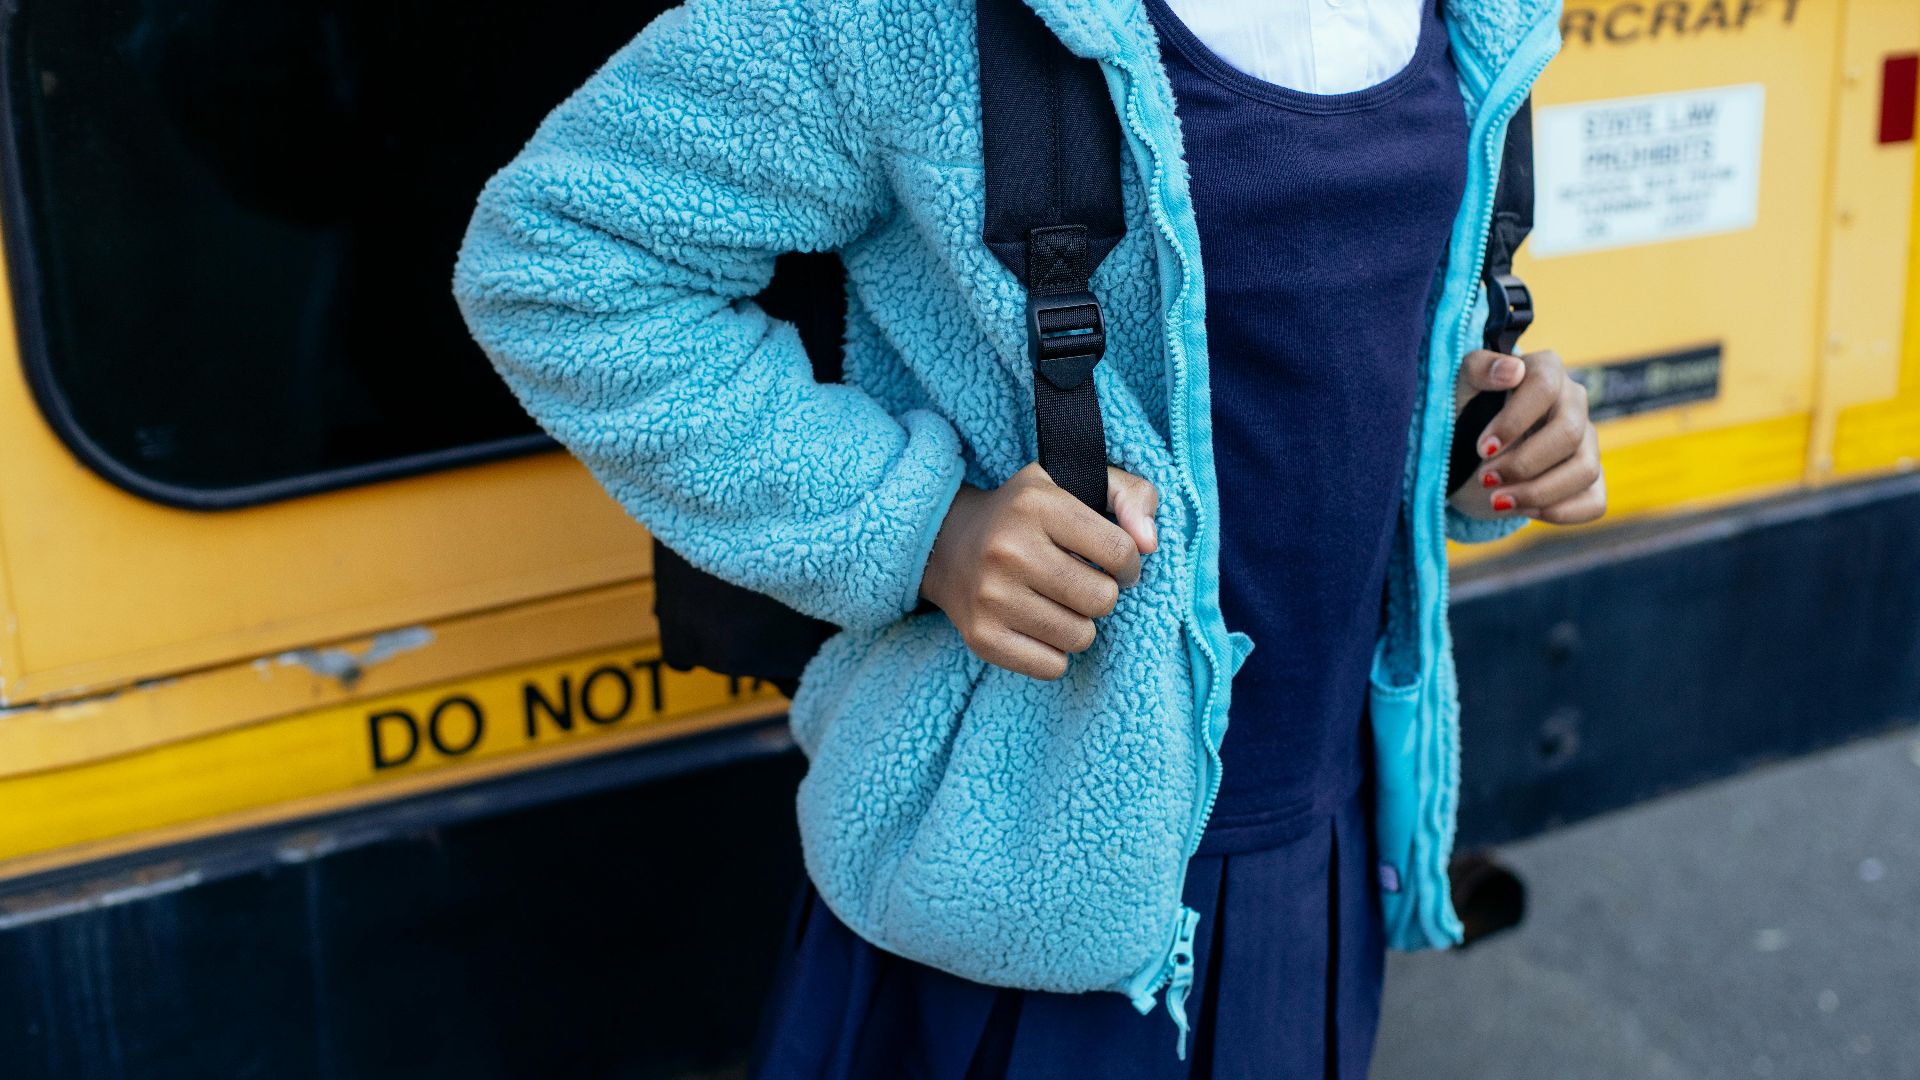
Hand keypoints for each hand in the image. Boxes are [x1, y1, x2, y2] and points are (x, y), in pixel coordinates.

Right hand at [919, 462, 1159, 679]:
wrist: (947, 542)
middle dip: (1102, 594)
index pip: (1120, 551)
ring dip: (1080, 625)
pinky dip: (1055, 652)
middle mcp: (1008, 549)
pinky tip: (1040, 625)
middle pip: (1102, 599)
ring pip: (1080, 637)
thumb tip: (1149, 543)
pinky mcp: (981, 637)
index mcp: (1036, 504)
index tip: (1115, 564)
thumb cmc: (1028, 514)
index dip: (1129, 565)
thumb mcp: (1077, 481)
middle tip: (1083, 583)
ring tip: (1060, 603)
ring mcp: (991, 596)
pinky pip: (1051, 666)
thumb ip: (1131, 496)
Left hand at [1448, 348, 1606, 525]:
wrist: (1462, 454)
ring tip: (1498, 501)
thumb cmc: (1461, 413)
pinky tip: (1524, 510)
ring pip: (1585, 470)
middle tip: (1485, 479)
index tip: (1482, 448)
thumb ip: (1479, 369)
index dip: (1514, 420)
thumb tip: (1513, 371)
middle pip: (1569, 433)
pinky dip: (1560, 512)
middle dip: (1523, 463)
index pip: (1544, 386)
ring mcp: (1586, 442)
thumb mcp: (1457, 387)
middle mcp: (1573, 404)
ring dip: (1538, 492)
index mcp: (1545, 371)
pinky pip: (1594, 502)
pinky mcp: (1589, 479)